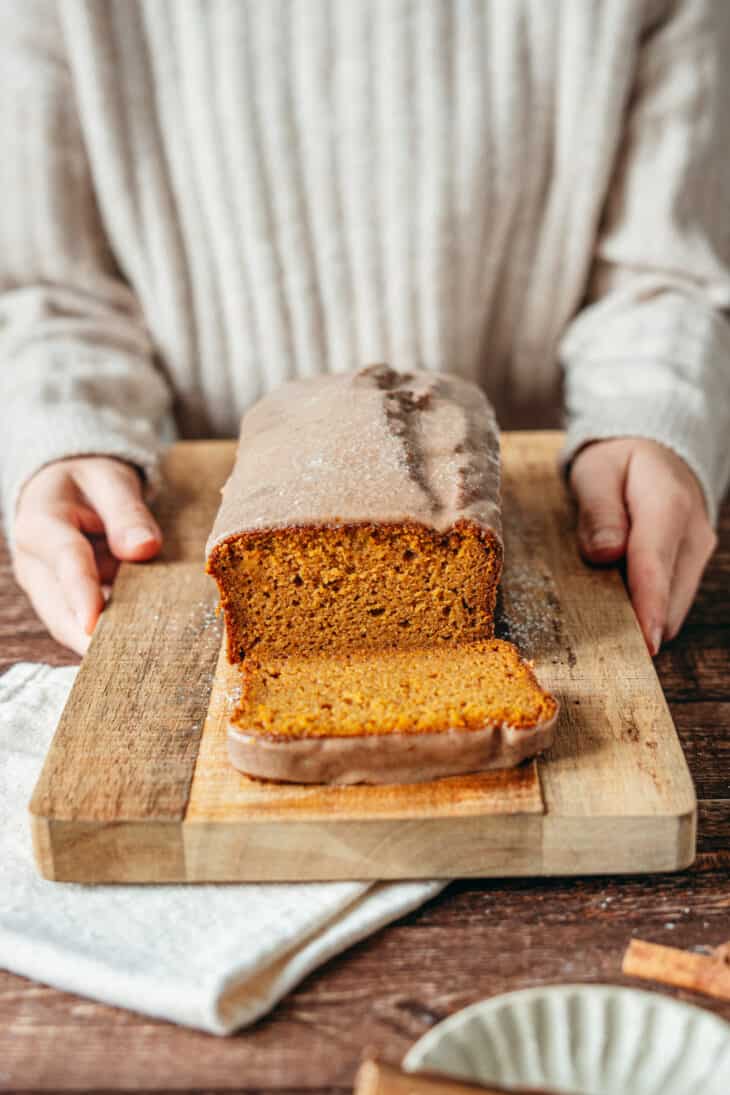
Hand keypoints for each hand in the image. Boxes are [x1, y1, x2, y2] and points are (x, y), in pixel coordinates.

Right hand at [13, 457, 161, 653]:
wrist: (65, 488)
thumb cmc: (88, 482)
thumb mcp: (109, 480)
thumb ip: (127, 512)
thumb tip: (144, 549)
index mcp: (40, 524)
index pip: (65, 560)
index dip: (81, 593)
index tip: (94, 625)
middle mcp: (35, 564)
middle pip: (59, 610)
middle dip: (91, 639)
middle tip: (130, 662)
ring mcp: (47, 588)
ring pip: (69, 627)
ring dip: (102, 646)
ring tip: (141, 662)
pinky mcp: (64, 603)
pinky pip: (83, 626)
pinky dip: (109, 638)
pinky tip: (141, 650)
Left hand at [569, 439, 715, 654]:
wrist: (657, 454)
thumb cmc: (619, 463)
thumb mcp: (596, 472)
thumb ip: (598, 511)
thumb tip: (604, 553)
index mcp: (668, 505)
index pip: (655, 564)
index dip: (648, 606)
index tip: (645, 642)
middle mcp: (693, 534)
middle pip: (669, 596)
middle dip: (638, 624)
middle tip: (597, 637)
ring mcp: (698, 553)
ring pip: (674, 606)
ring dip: (641, 619)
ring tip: (603, 615)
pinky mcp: (693, 567)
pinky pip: (671, 601)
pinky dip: (647, 611)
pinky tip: (619, 604)